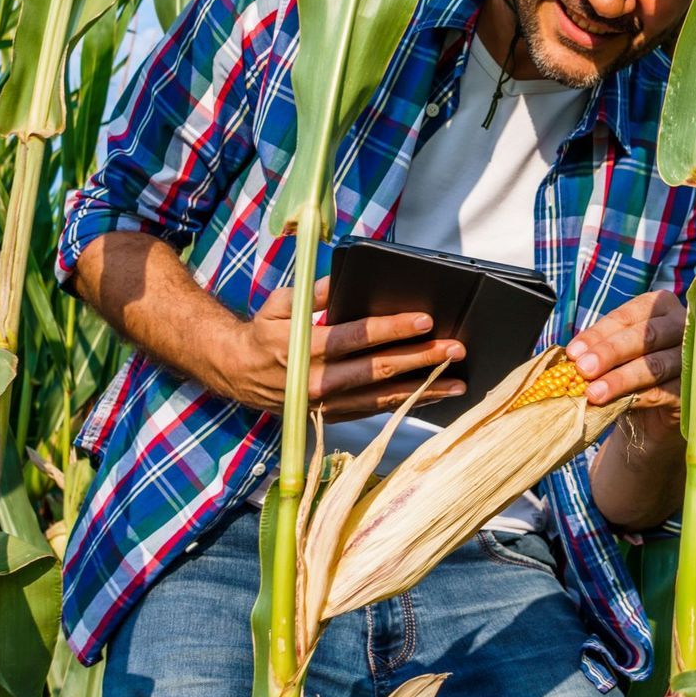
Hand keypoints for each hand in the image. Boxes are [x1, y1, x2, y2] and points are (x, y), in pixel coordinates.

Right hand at [207, 276, 466, 417]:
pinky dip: (407, 404)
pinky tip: (433, 396)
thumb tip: (345, 280)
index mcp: (304, 348)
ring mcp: (328, 404)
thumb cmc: (263, 333)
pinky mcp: (334, 416)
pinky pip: (376, 410)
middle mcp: (318, 381)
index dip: (392, 329)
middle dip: (421, 359)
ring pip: (383, 397)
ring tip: (458, 383)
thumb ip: (314, 293)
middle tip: (455, 349)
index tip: (425, 320)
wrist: (237, 373)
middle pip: (378, 370)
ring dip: (424, 390)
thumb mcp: (280, 304)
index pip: (356, 337)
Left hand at [566, 290, 684, 452]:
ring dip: (620, 379)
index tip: (573, 353)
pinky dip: (637, 398)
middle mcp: (681, 326)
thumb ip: (598, 351)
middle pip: (645, 336)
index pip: (626, 317)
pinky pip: (664, 392)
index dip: (598, 335)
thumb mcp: (614, 356)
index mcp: (659, 306)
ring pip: (654, 366)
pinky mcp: (693, 390)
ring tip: (593, 393)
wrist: (653, 417)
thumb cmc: (631, 373)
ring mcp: (692, 358)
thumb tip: (573, 357)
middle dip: (609, 353)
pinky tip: (617, 405)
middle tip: (583, 370)